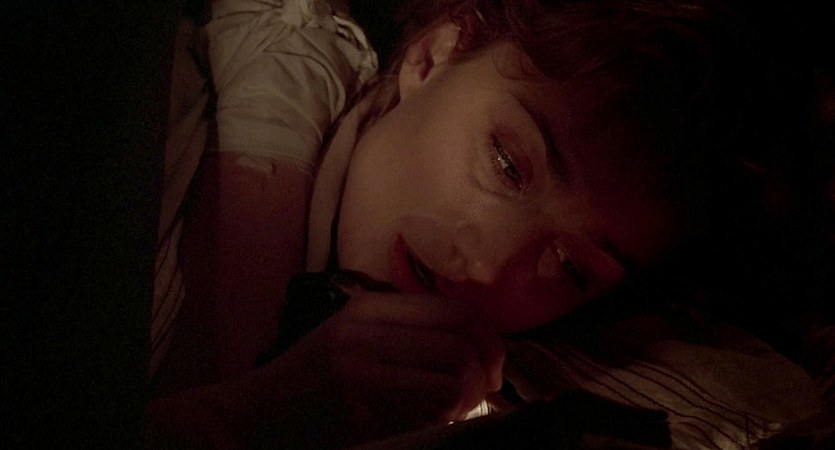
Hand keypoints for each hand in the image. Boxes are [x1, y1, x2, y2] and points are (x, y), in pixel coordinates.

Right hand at [287, 290, 504, 442]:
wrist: (257, 415)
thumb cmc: (312, 376)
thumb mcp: (354, 334)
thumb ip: (408, 331)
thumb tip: (479, 344)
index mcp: (367, 309)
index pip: (453, 311)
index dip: (488, 337)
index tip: (493, 362)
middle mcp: (363, 336)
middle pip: (459, 346)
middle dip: (486, 373)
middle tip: (486, 390)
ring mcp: (359, 376)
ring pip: (452, 381)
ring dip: (467, 401)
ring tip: (458, 408)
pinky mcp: (360, 417)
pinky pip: (428, 416)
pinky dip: (443, 420)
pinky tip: (429, 421)